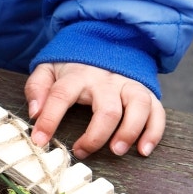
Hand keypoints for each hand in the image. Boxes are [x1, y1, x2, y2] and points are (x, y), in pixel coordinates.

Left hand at [24, 62, 165, 158]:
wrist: (104, 41)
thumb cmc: (74, 65)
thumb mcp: (49, 69)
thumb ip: (37, 88)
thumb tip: (35, 112)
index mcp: (78, 74)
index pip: (61, 95)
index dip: (49, 119)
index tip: (39, 141)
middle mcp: (106, 79)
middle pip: (107, 109)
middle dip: (96, 135)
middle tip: (83, 152)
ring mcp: (129, 84)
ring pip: (138, 106)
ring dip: (130, 132)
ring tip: (117, 150)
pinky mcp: (146, 91)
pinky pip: (157, 111)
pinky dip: (154, 132)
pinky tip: (144, 150)